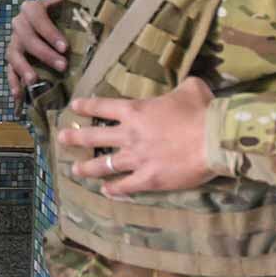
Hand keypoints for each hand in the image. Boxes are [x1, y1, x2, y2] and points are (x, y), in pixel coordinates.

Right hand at [5, 0, 67, 100]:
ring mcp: (13, 40)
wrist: (46, 16)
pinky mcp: (12, 56)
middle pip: (27, 38)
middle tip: (62, 66)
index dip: (50, 32)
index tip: (65, 47)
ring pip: (14, 54)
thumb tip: (92, 16)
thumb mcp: (65, 7)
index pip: (37, 17)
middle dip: (44, 53)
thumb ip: (73, 9)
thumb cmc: (60, 14)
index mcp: (31, 8)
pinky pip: (9, 69)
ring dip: (23, 68)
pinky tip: (18, 95)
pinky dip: (13, 82)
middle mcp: (19, 23)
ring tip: (33, 81)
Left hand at [56, 77, 216, 196]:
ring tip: (75, 170)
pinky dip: (114, 189)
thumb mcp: (192, 88)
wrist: (215, 139)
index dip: (87, 107)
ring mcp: (137, 159)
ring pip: (104, 164)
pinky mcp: (149, 179)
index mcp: (136, 111)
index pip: (103, 107)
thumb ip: (182, 86)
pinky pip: (125, 186)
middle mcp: (130, 135)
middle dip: (75, 138)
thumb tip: (187, 85)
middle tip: (61, 139)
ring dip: (87, 168)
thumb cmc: (203, 110)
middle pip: (94, 137)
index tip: (73, 107)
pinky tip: (106, 191)